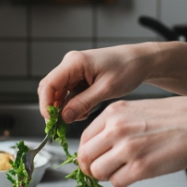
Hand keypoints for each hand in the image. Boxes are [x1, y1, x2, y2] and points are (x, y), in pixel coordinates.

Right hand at [36, 44, 159, 122]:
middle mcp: (70, 65)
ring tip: (84, 114)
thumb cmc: (127, 69)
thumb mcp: (106, 89)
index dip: (46, 105)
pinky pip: (69, 94)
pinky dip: (74, 105)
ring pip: (59, 94)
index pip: (48, 85)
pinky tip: (87, 109)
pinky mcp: (79, 77)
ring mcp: (74, 71)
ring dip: (67, 108)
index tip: (52, 122)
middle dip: (55, 109)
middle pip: (50, 90)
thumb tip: (64, 117)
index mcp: (74, 62)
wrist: (140, 61)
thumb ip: (83, 103)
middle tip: (65, 124)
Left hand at [76, 96, 186, 186]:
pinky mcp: (141, 167)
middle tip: (102, 172)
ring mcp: (127, 148)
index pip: (83, 139)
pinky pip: (117, 182)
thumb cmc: (178, 117)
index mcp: (113, 113)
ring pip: (97, 172)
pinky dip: (123, 182)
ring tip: (122, 171)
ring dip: (107, 176)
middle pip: (85, 157)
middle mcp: (116, 129)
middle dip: (91, 168)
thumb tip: (100, 146)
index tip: (93, 160)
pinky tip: (136, 173)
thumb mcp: (138, 110)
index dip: (87, 154)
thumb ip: (116, 125)